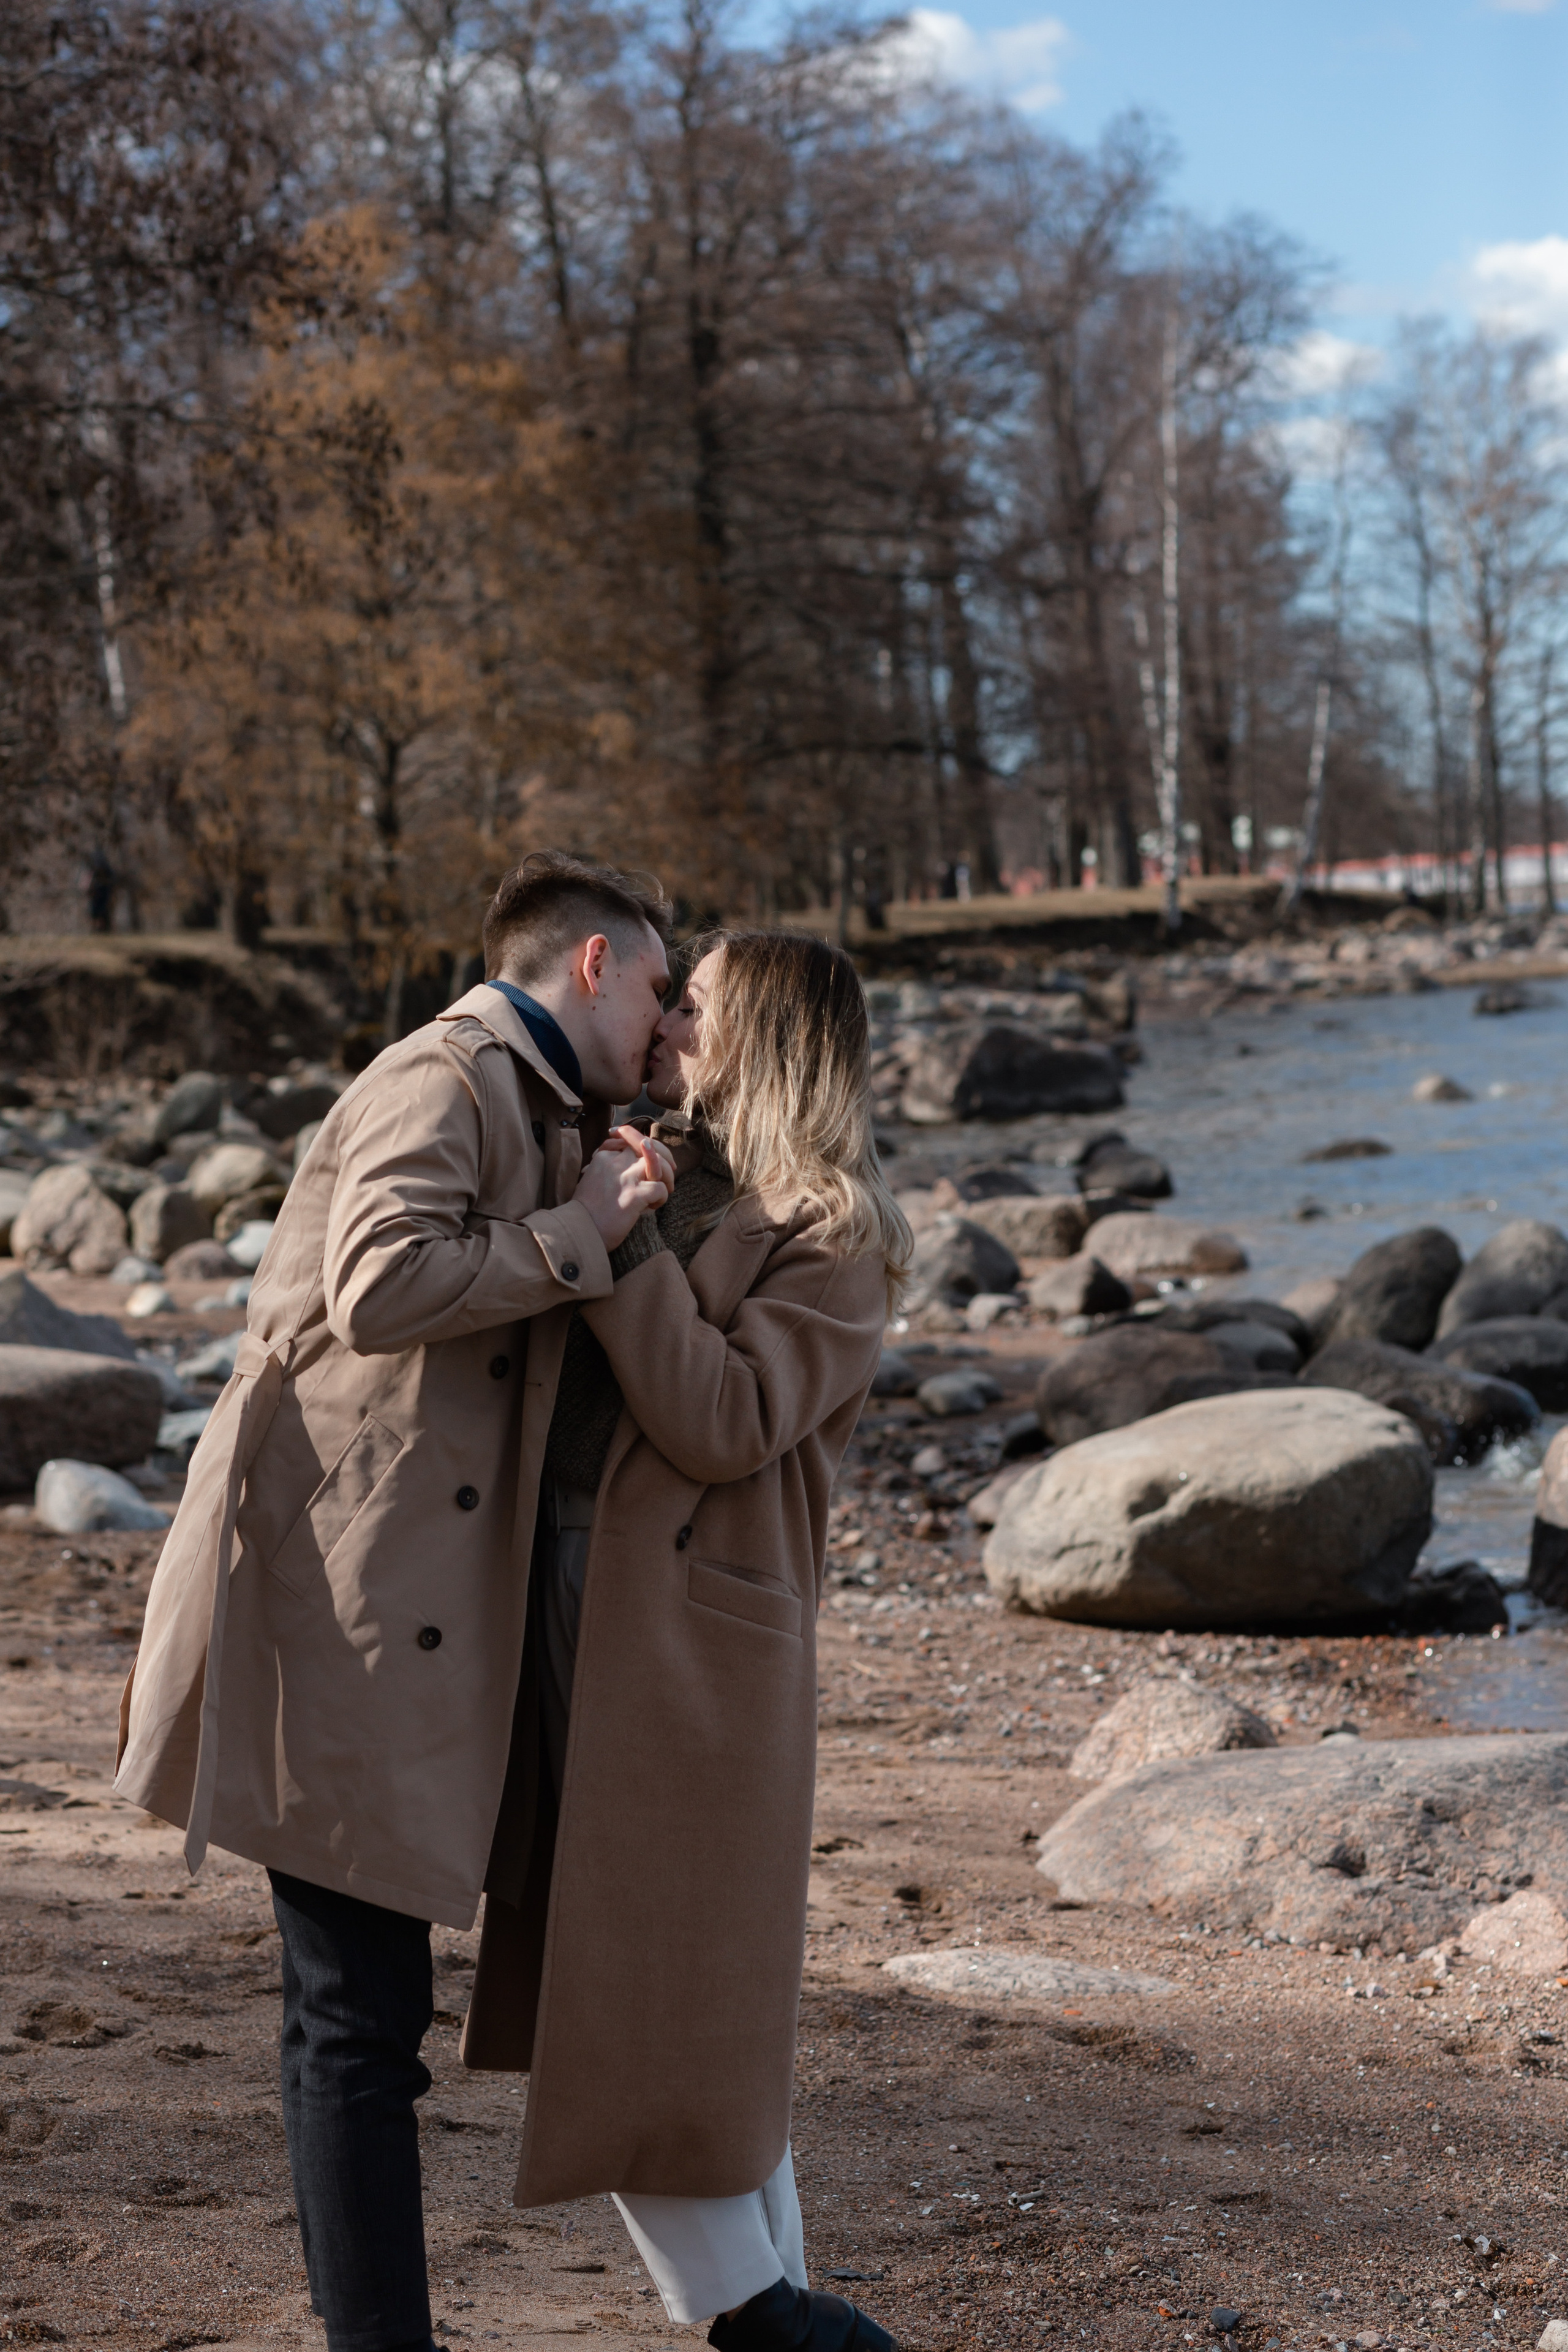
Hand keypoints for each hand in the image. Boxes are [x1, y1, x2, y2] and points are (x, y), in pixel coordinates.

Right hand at [574, 1126, 674, 1250]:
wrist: (579, 1231)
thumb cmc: (586, 1211)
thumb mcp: (591, 1180)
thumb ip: (609, 1169)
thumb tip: (632, 1169)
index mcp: (604, 1156)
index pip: (633, 1141)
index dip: (646, 1150)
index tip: (648, 1165)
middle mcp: (616, 1162)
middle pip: (649, 1144)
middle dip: (664, 1156)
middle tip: (669, 1170)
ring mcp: (626, 1177)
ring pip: (659, 1163)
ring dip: (668, 1176)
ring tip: (666, 1189)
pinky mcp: (634, 1195)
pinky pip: (660, 1188)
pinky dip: (662, 1197)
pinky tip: (652, 1206)